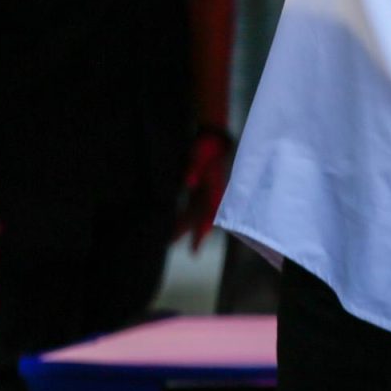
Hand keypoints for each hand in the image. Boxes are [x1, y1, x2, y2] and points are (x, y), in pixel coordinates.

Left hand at [172, 129, 232, 250]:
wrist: (212, 136)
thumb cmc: (207, 146)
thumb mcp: (200, 155)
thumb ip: (193, 169)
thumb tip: (188, 184)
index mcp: (213, 186)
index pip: (210, 210)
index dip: (205, 225)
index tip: (201, 240)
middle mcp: (211, 191)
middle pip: (203, 216)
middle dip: (197, 234)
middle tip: (194, 253)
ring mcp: (206, 190)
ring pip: (196, 212)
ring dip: (188, 226)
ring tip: (176, 240)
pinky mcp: (200, 186)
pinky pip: (193, 205)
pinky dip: (186, 215)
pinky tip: (178, 221)